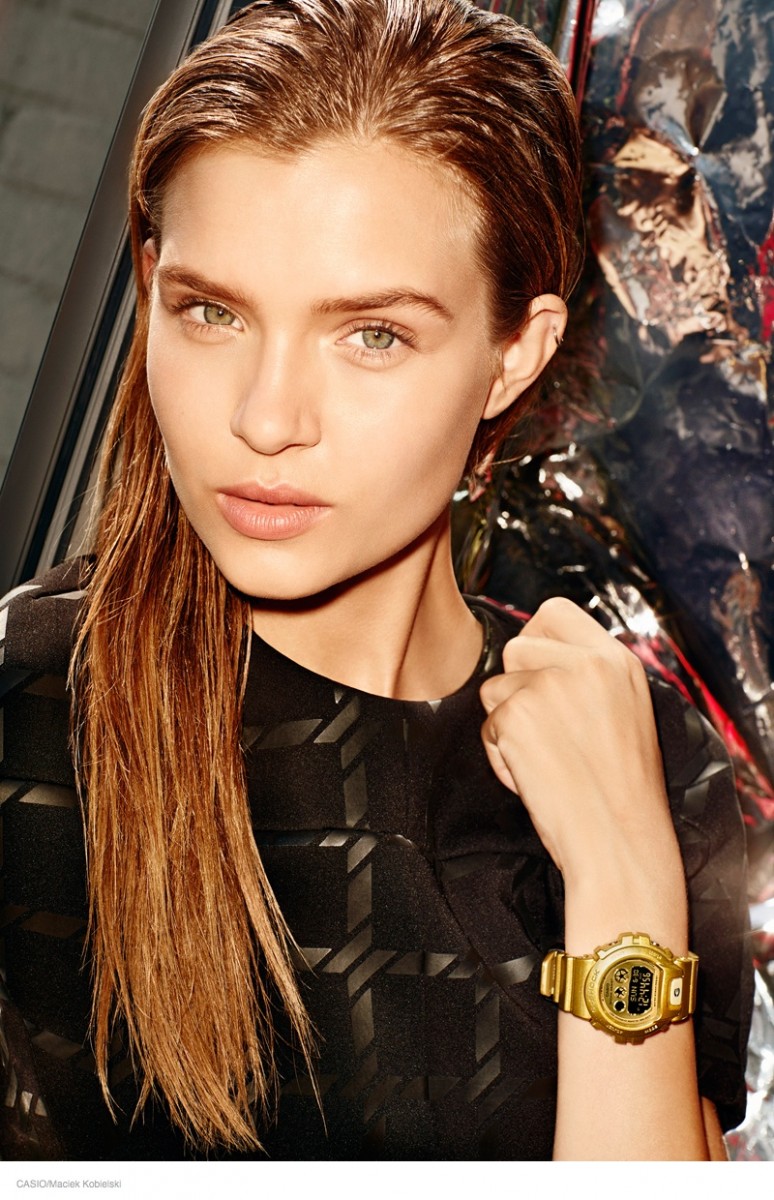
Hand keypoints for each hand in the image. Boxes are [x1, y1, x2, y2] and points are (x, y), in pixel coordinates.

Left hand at [479, 596, 676, 888]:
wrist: (621, 844)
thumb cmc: (622, 792)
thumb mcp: (625, 713)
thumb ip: (587, 677)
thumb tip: (536, 653)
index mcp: (617, 661)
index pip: (554, 612)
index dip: (536, 639)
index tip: (538, 672)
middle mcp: (584, 664)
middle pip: (515, 647)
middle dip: (516, 686)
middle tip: (547, 732)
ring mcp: (548, 687)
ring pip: (495, 688)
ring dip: (508, 724)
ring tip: (548, 761)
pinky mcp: (517, 717)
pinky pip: (488, 727)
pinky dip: (502, 757)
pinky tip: (537, 779)